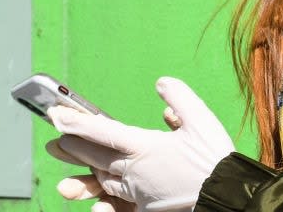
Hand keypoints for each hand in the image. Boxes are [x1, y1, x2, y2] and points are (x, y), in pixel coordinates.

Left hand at [49, 77, 234, 211]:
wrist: (228, 198)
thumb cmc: (215, 160)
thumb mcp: (201, 119)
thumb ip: (178, 97)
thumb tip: (160, 83)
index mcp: (144, 146)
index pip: (102, 131)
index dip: (75, 122)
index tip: (55, 115)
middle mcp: (135, 171)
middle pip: (96, 156)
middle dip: (73, 147)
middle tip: (53, 141)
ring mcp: (139, 193)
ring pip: (104, 181)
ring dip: (85, 176)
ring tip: (66, 180)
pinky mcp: (147, 209)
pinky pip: (120, 204)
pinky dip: (107, 202)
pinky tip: (97, 206)